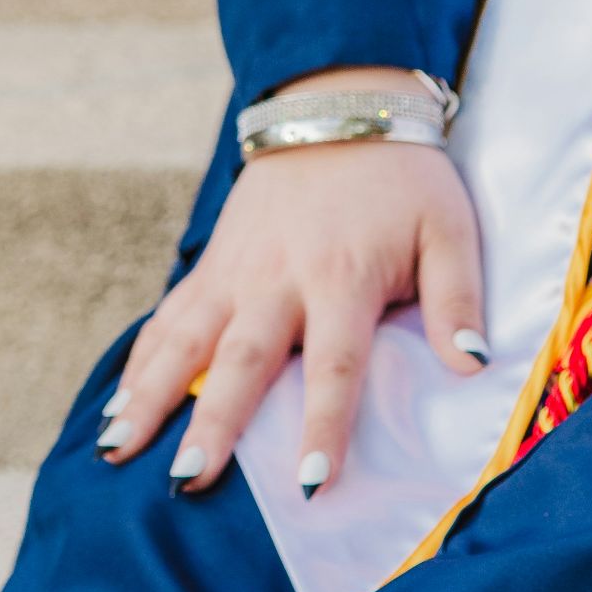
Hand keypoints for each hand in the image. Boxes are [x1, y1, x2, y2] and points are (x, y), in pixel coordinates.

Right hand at [97, 68, 486, 498]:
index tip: (313, 480)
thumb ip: (458, 299)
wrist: (341, 111)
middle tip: (190, 480)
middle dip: (215, 423)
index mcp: (344, 278)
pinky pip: (170, 317)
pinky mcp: (213, 262)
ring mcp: (236, 270)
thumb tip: (473, 364)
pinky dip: (141, 360)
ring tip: (118, 450)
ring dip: (152, 397)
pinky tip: (119, 405)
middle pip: (244, 361)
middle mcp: (279, 278)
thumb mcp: (451, 230)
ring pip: (186, 341)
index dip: (324, 423)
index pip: (336, 364)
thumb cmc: (406, 180)